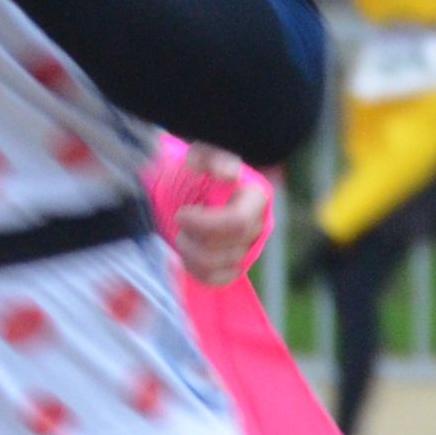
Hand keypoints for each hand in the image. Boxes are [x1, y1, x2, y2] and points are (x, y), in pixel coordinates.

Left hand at [169, 146, 268, 285]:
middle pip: (228, 249)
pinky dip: (197, 270)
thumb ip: (213, 159)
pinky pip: (217, 280)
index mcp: (255, 199)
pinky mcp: (233, 264)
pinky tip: (186, 253)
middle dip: (194, 238)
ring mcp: (247, 249)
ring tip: (181, 235)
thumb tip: (228, 174)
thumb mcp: (201, 153)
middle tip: (178, 219)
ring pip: (220, 267)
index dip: (205, 225)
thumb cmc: (196, 166)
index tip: (182, 214)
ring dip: (191, 254)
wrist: (186, 184)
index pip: (238, 223)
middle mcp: (257, 226)